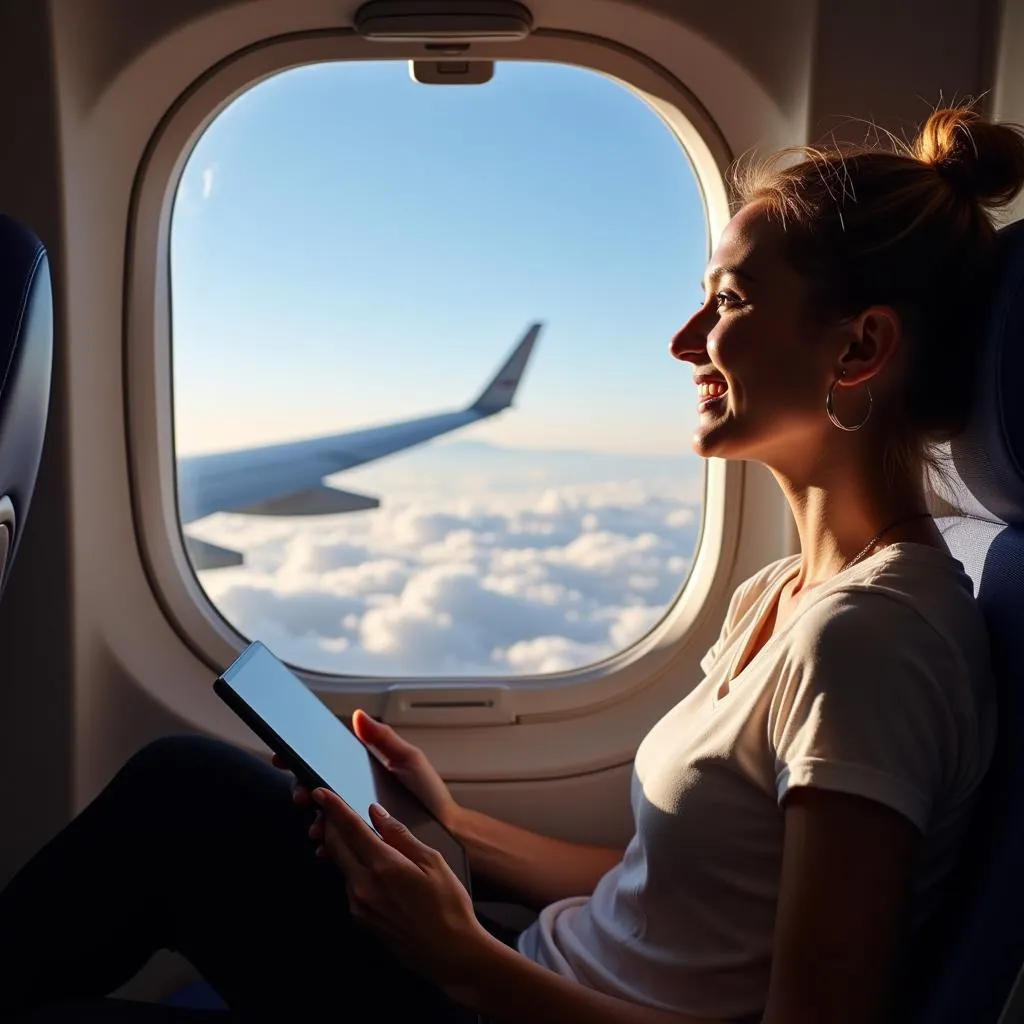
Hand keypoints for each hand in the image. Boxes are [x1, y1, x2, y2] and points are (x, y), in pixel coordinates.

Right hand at [273, 709, 459, 830]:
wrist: (445, 830)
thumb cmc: (427, 793)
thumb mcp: (407, 760)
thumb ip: (383, 738)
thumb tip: (358, 715)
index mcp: (359, 772)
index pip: (323, 764)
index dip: (300, 761)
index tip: (284, 759)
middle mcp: (352, 795)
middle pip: (316, 791)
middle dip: (301, 792)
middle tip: (302, 796)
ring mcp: (355, 821)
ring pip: (322, 819)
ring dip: (313, 821)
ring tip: (317, 827)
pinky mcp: (360, 844)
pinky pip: (336, 845)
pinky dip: (327, 846)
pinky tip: (326, 847)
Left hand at [311, 788, 493, 992]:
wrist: (450, 953)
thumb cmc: (448, 906)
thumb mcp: (432, 861)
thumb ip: (400, 835)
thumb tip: (377, 814)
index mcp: (383, 866)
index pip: (350, 828)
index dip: (333, 807)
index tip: (321, 792)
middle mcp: (363, 887)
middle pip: (335, 846)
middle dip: (330, 824)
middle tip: (330, 808)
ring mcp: (359, 906)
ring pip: (341, 866)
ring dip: (340, 847)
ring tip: (351, 834)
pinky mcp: (361, 920)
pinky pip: (349, 885)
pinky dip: (352, 868)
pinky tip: (368, 865)